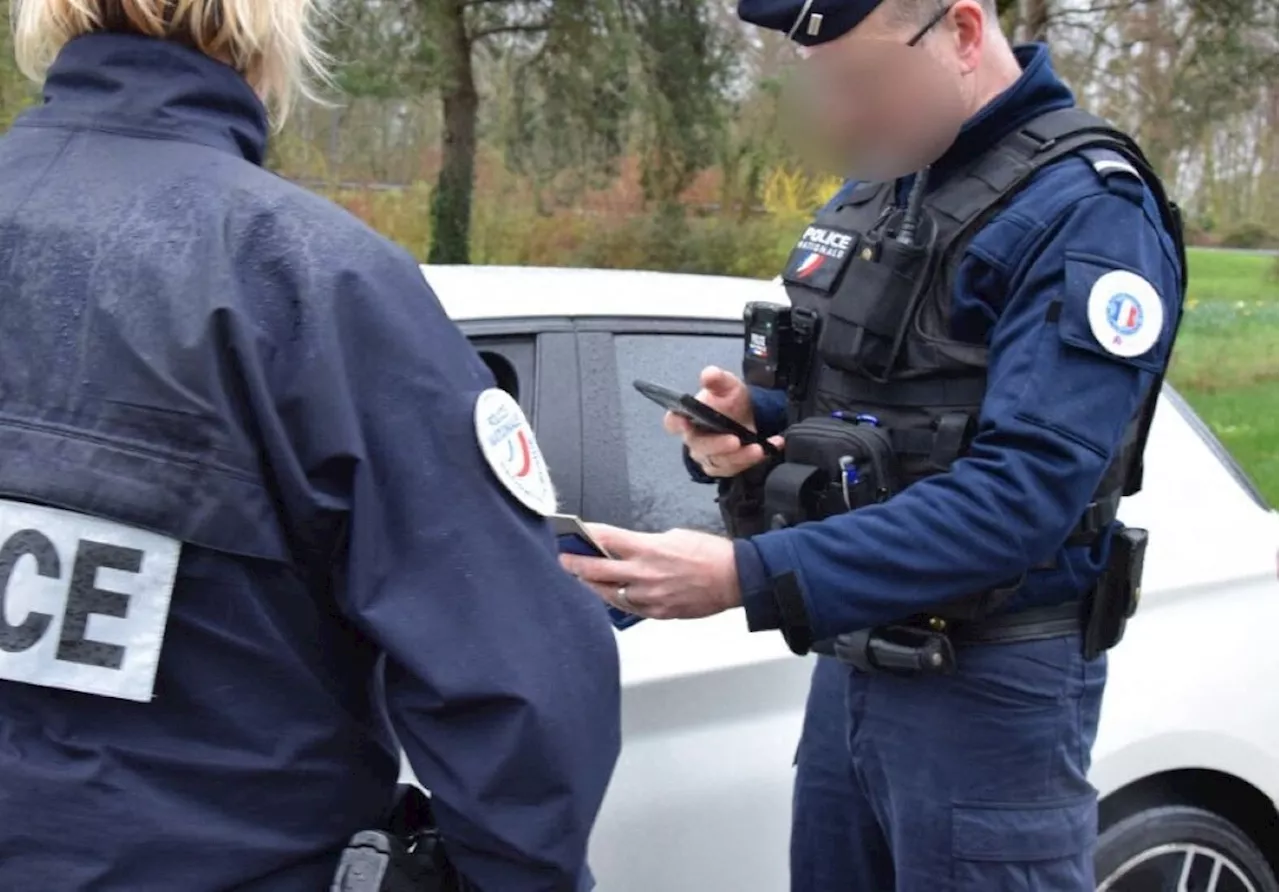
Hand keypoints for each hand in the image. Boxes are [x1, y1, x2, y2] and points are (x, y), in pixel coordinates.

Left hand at [559, 524, 740, 619]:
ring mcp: (648, 596)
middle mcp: (643, 573)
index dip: (584, 535)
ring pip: (608, 593)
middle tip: (564, 560)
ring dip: (593, 585)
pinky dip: (617, 600)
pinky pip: (628, 607)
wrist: (733, 579)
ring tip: (584, 578)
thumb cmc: (709, 555)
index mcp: (647, 548)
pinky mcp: (657, 612)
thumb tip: (629, 548)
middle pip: (596, 570)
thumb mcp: (673, 536)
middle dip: (575, 564)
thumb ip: (646, 544)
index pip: (605, 539)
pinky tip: (610, 595)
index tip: (572, 534)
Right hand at [662, 366, 782, 477]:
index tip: (684, 421)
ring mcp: (709, 456)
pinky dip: (755, 459)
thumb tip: (708, 374)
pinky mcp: (725, 467)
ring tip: (757, 449)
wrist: (746, 417)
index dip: (676, 423)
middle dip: (717, 445)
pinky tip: (770, 447)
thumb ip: (717, 380)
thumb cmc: (728, 402)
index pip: (673, 422)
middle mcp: (695, 439)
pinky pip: (738, 467)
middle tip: (734, 440)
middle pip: (700, 446)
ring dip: (740, 457)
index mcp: (688, 418)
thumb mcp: (727, 386)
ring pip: (720, 461)